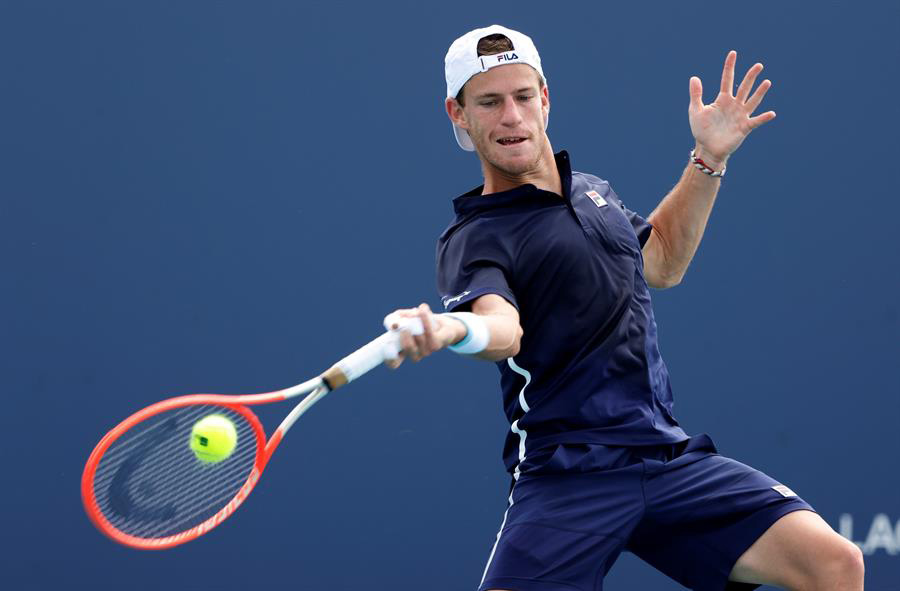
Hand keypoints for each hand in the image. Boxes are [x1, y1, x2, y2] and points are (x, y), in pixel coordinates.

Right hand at [383, 303, 465, 368]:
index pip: (394, 363)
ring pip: (419, 339)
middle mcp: (414, 355)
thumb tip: (394, 324)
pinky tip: (422, 309)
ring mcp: (426, 352)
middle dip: (406, 335)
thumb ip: (394, 319)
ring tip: (416, 312)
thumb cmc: (418, 323)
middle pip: (408, 349)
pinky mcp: (436, 345)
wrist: (442, 325)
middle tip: (404, 325)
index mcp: (403, 352)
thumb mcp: (403, 318)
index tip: (388, 344)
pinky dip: (425, 319)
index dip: (389, 358)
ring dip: (417, 322)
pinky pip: (429, 332)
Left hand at [688, 50, 774, 168]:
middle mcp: (734, 105)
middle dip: (751, 76)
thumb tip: (694, 77)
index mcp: (722, 99)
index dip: (729, 66)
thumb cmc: (702, 130)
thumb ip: (696, 95)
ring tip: (767, 82)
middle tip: (758, 65)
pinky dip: (763, 118)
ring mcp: (740, 115)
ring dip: (760, 92)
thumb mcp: (696, 111)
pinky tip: (771, 113)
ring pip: (752, 101)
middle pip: (744, 87)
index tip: (733, 53)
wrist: (707, 148)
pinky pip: (756, 121)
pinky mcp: (744, 127)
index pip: (727, 79)